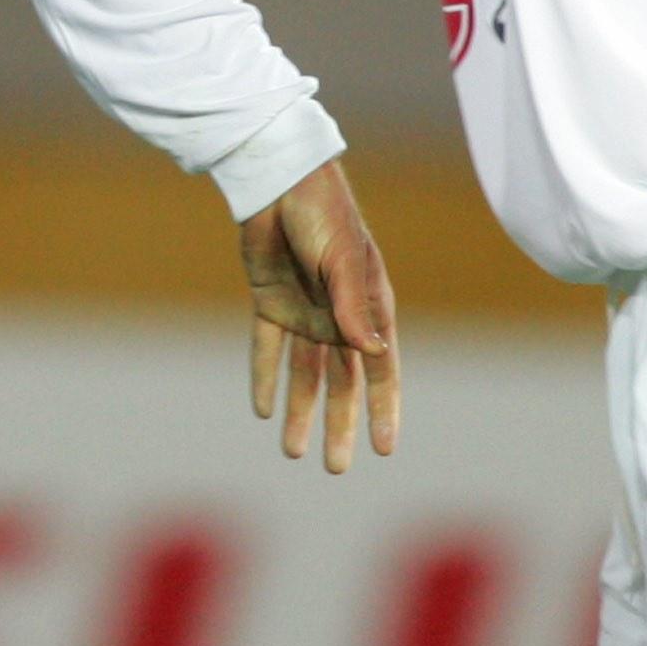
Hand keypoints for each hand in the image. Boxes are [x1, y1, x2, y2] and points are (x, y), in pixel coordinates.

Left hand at [239, 160, 398, 473]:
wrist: (276, 178)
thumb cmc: (321, 212)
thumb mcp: (340, 258)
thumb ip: (352, 305)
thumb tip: (373, 352)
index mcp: (368, 305)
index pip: (380, 368)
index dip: (383, 408)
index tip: (384, 448)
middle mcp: (338, 315)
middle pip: (340, 381)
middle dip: (338, 424)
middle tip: (333, 467)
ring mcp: (304, 310)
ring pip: (304, 373)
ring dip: (299, 410)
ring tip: (293, 451)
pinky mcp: (270, 301)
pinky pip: (267, 347)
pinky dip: (264, 376)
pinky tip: (261, 408)